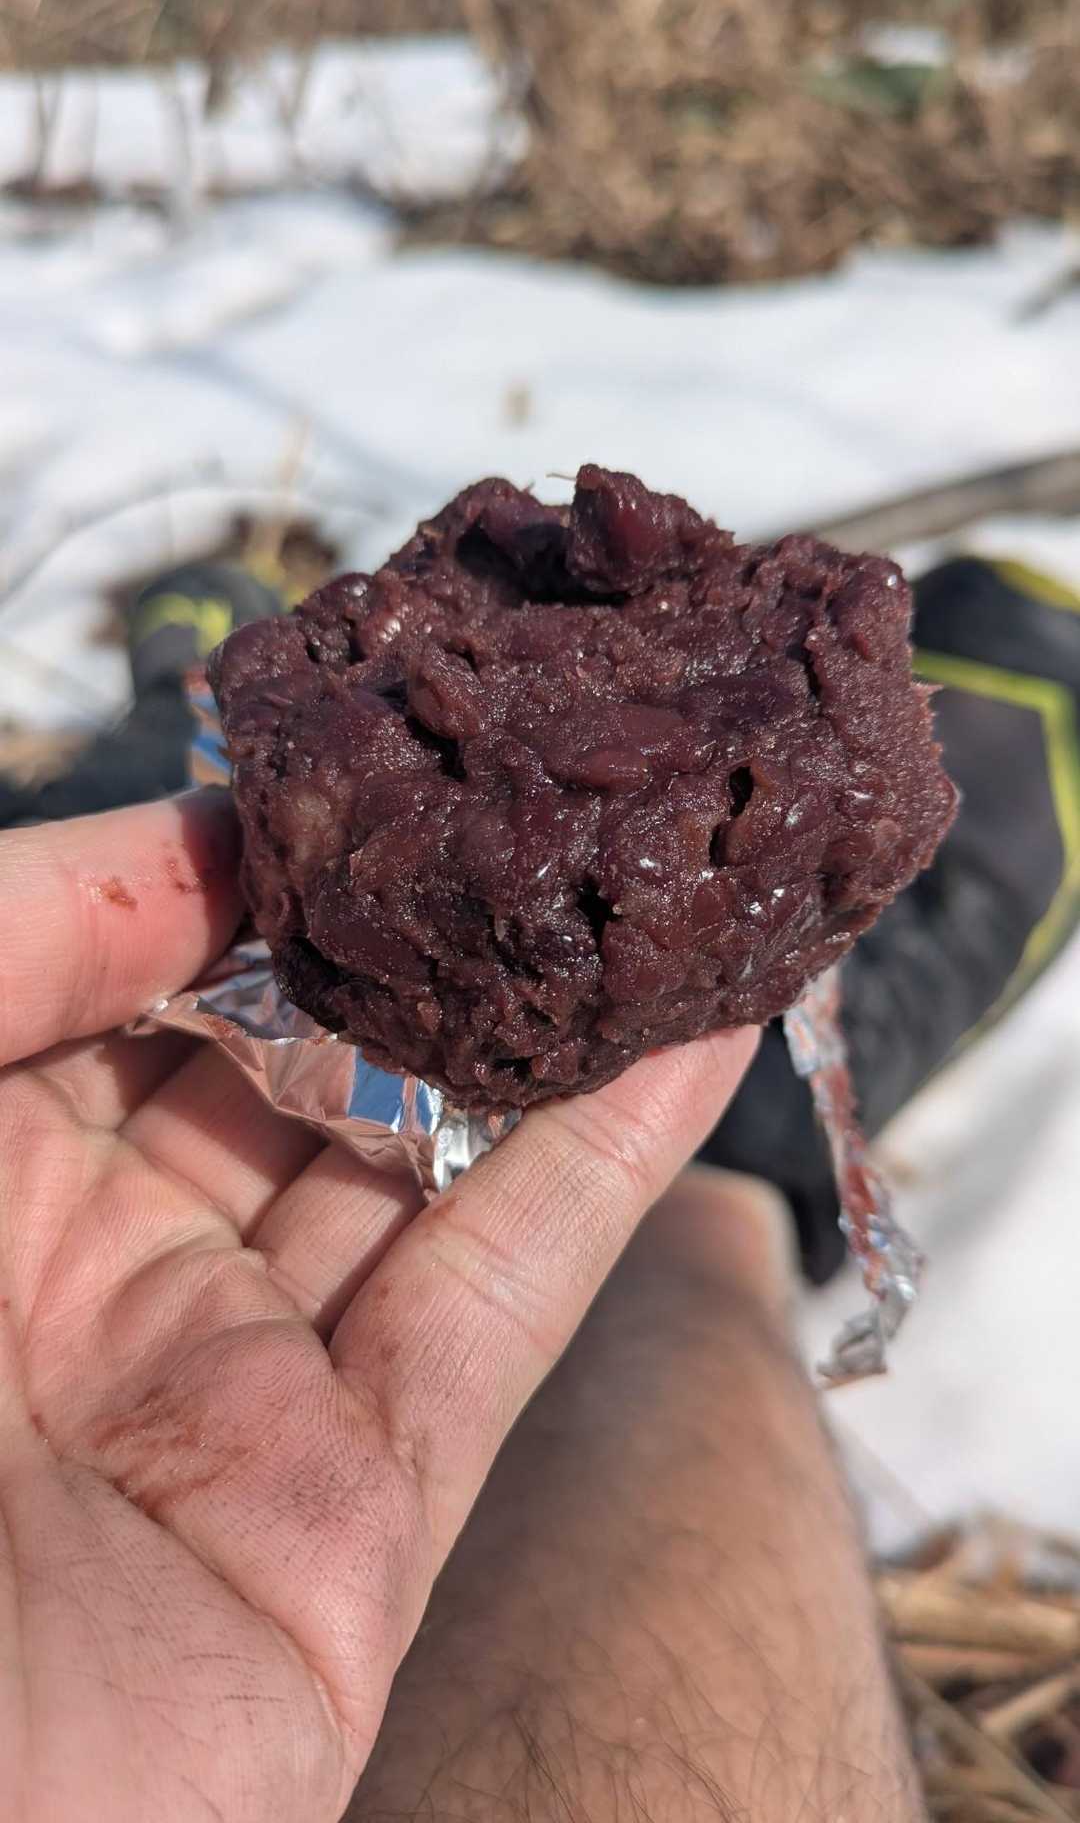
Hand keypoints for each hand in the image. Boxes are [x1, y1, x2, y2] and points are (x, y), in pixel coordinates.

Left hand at [0, 791, 755, 1822]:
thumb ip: (13, 935)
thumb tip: (220, 840)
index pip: (138, 963)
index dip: (257, 861)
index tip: (378, 754)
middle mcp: (90, 1264)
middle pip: (296, 1056)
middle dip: (417, 934)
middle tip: (548, 796)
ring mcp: (228, 1385)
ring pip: (420, 1164)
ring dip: (542, 1028)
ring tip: (657, 876)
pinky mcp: (348, 1517)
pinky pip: (494, 1308)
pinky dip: (606, 1166)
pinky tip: (699, 1031)